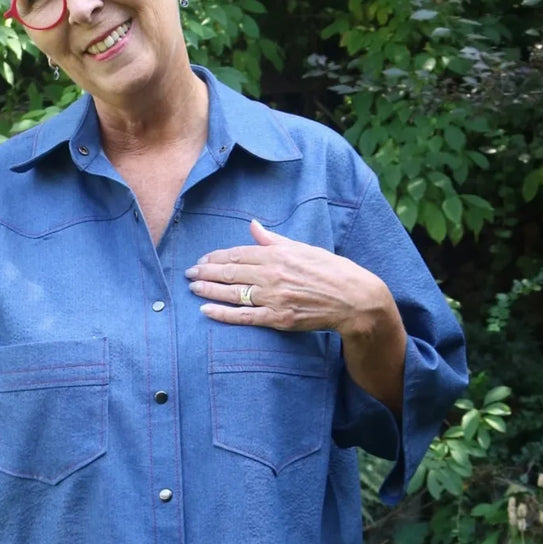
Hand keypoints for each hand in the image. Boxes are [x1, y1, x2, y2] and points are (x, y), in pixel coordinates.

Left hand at [185, 219, 387, 336]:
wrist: (353, 299)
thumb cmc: (330, 270)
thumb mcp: (302, 248)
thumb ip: (273, 239)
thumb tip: (253, 225)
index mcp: (278, 255)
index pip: (238, 254)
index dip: (216, 257)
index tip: (202, 259)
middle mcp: (272, 274)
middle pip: (230, 272)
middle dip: (206, 272)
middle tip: (189, 273)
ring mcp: (274, 297)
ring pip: (233, 293)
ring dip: (209, 290)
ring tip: (193, 288)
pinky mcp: (278, 318)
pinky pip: (244, 317)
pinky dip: (223, 314)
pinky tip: (206, 311)